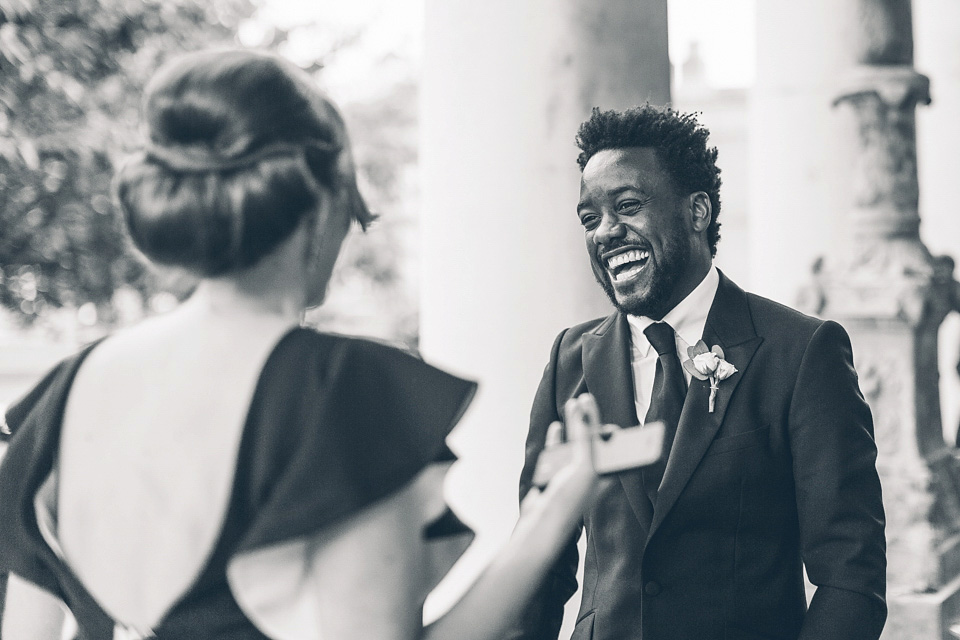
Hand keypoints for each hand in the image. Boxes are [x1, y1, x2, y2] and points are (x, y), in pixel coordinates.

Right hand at [521, 394, 600, 517]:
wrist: (541, 523)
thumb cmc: (568, 498)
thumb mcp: (584, 464)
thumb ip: (585, 437)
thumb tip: (585, 411)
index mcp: (606, 474)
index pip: (612, 446)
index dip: (610, 428)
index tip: (603, 410)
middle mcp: (591, 473)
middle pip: (593, 440)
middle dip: (589, 419)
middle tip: (587, 398)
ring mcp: (571, 474)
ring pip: (574, 443)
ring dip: (573, 423)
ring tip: (572, 404)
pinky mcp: (554, 476)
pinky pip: (557, 452)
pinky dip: (558, 438)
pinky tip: (557, 427)